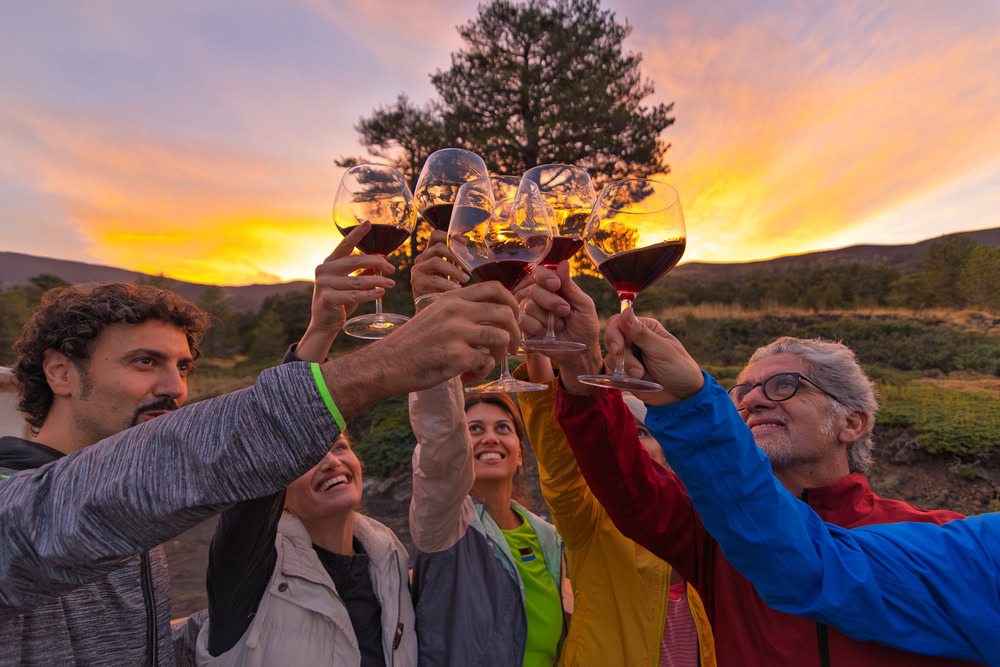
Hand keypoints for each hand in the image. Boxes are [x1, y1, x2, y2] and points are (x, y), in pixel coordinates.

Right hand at [296, 222, 395, 361]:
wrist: (325, 323)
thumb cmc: (340, 301)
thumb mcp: (351, 284)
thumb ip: (362, 272)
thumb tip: (380, 260)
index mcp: (329, 263)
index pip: (345, 245)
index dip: (357, 234)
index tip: (369, 224)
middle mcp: (324, 270)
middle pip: (355, 261)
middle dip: (376, 263)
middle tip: (392, 268)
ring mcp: (324, 284)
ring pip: (358, 281)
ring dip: (377, 281)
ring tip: (390, 283)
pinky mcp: (328, 298)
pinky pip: (355, 295)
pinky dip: (370, 294)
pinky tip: (381, 293)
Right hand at [324, 281, 521, 415]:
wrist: (385, 364)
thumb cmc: (413, 343)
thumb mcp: (435, 315)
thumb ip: (461, 311)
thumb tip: (496, 317)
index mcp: (452, 298)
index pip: (495, 288)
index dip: (513, 303)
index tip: (514, 320)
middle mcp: (456, 311)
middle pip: (505, 314)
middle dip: (516, 334)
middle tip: (512, 349)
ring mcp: (456, 333)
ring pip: (501, 337)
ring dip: (501, 355)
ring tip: (486, 364)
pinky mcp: (455, 356)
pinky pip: (487, 362)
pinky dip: (483, 372)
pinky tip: (468, 376)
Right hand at [411, 230, 469, 299]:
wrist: (434, 311)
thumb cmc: (446, 290)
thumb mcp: (453, 271)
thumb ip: (457, 258)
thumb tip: (468, 242)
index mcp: (431, 253)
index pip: (436, 236)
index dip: (450, 236)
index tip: (465, 243)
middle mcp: (422, 258)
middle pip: (438, 247)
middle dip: (457, 254)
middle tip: (470, 263)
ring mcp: (417, 269)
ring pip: (436, 261)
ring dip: (454, 270)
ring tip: (466, 279)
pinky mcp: (416, 281)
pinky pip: (433, 279)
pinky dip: (447, 284)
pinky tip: (457, 289)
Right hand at [516, 262, 602, 389]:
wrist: (581, 352)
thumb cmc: (585, 326)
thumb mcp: (583, 304)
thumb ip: (570, 286)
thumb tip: (563, 263)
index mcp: (554, 287)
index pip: (540, 272)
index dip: (545, 277)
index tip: (556, 285)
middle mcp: (539, 296)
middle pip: (534, 288)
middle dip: (551, 301)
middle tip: (565, 312)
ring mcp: (530, 311)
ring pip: (528, 304)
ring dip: (547, 317)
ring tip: (559, 325)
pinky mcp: (524, 327)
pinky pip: (523, 320)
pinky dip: (539, 327)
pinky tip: (548, 333)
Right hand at [603, 308, 703, 404]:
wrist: (682, 395)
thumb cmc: (678, 368)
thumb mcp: (661, 349)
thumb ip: (641, 332)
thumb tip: (626, 309)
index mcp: (645, 328)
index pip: (618, 322)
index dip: (614, 334)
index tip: (618, 350)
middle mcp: (634, 339)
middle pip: (612, 340)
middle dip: (621, 356)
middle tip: (636, 370)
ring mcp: (629, 356)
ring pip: (612, 357)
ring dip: (625, 369)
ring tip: (642, 376)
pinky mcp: (625, 372)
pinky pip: (614, 372)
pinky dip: (623, 377)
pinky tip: (638, 380)